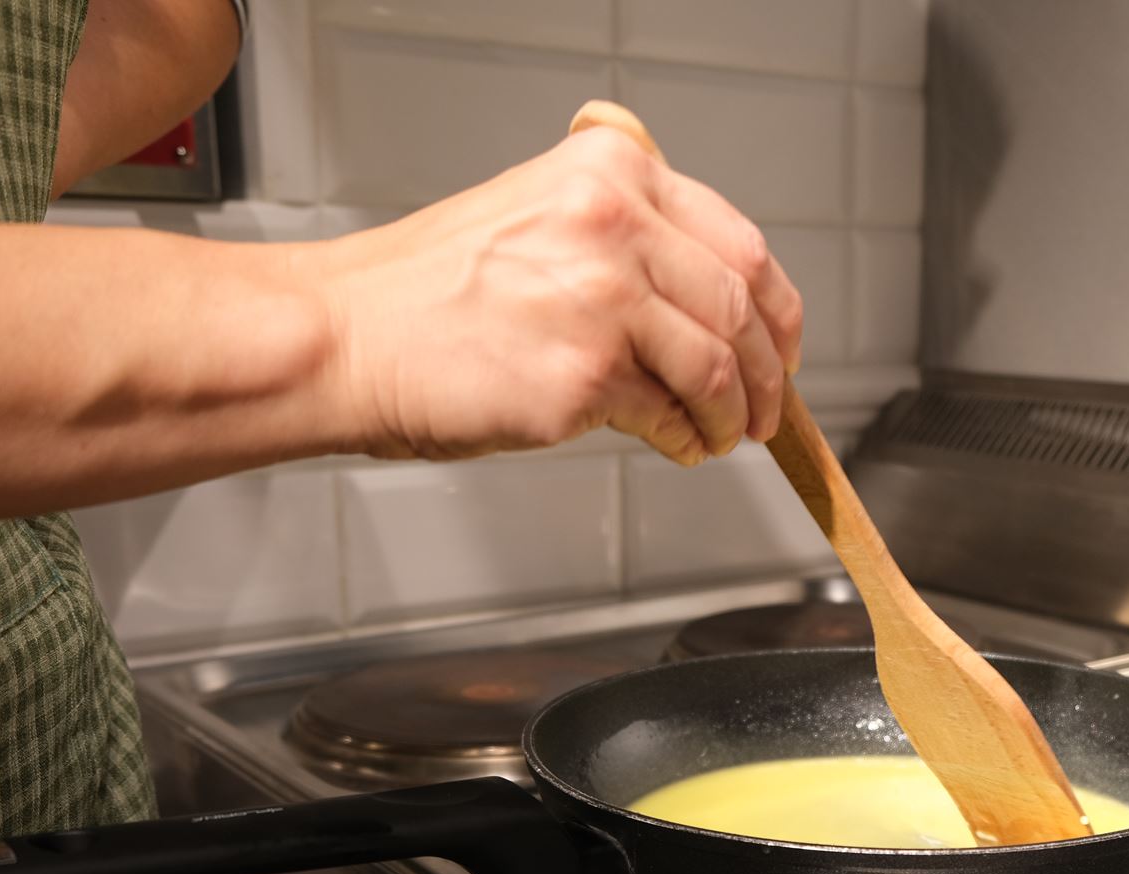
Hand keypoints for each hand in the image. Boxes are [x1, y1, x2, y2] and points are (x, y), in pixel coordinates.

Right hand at [305, 128, 803, 465]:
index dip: (777, 309)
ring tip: (722, 436)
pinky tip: (678, 445)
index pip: (739, 244)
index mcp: (610, 174)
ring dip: (732, 415)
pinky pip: (670, 415)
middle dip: (769, 373)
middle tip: (768, 410)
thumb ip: (621, 234)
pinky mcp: (585, 376)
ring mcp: (603, 300)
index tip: (782, 346)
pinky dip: (686, 439)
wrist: (345, 339)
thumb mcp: (533, 214)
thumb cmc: (426, 293)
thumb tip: (709, 299)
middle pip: (742, 306)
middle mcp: (614, 224)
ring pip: (718, 367)